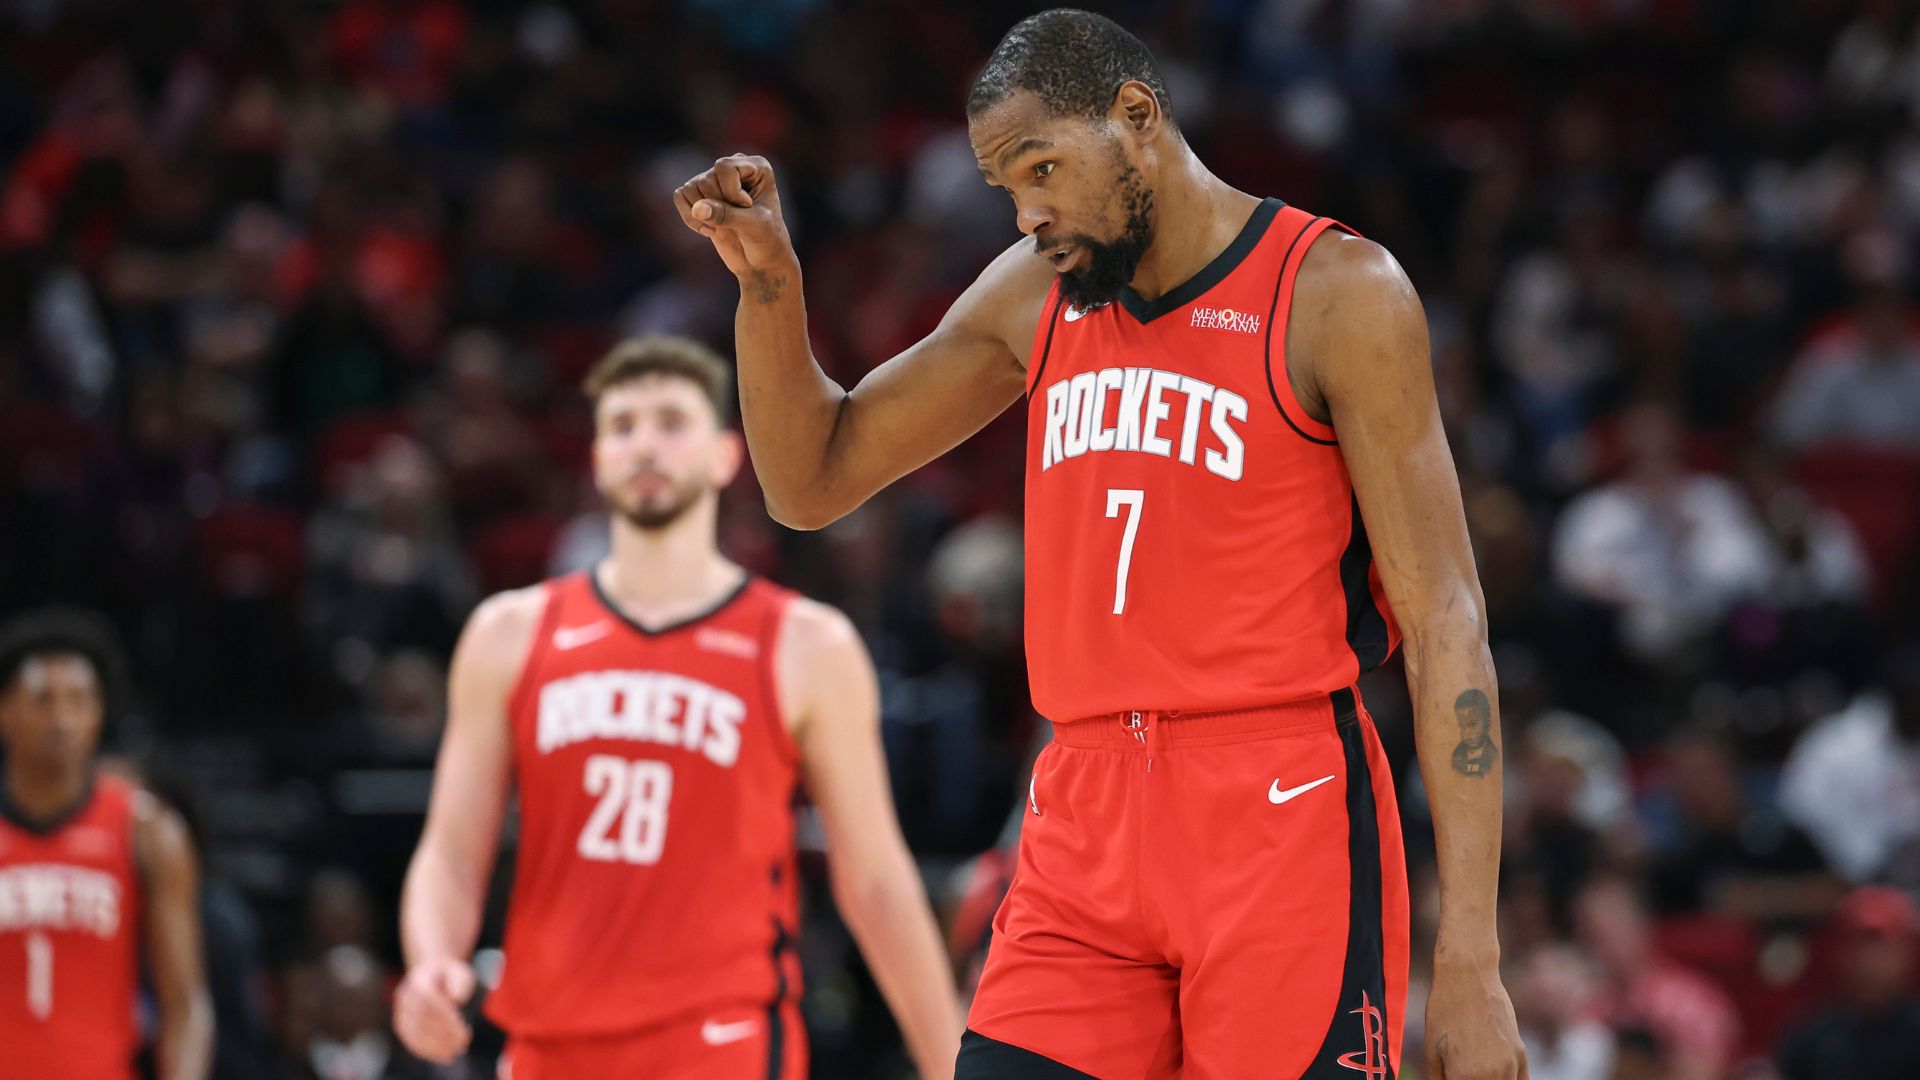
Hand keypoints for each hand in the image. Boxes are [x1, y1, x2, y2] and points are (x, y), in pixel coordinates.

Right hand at [393, 956, 475, 1063]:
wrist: (431, 974)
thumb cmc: (450, 975)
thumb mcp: (460, 971)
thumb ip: (459, 982)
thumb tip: (455, 999)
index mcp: (419, 978)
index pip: (428, 997)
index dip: (444, 1014)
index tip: (462, 1026)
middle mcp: (405, 995)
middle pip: (421, 1017)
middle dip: (444, 1032)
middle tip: (464, 1041)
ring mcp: (401, 1011)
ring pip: (415, 1033)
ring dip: (437, 1045)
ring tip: (457, 1049)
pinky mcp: (402, 1026)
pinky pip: (412, 1041)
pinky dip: (429, 1051)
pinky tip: (446, 1055)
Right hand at [673, 154, 796, 278]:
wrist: (760, 261)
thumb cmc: (767, 240)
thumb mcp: (753, 226)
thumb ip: (726, 215)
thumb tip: (697, 209)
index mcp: (756, 166)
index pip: (725, 167)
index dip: (730, 191)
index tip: (747, 208)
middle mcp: (734, 168)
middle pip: (706, 179)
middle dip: (718, 206)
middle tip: (737, 221)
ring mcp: (715, 180)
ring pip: (691, 188)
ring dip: (703, 215)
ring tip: (722, 228)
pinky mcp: (700, 196)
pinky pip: (680, 196)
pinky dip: (689, 217)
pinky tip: (709, 231)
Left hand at [1426, 953, 1527, 1079]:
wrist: (1468, 976)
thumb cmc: (1443, 1011)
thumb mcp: (1431, 1052)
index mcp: (1465, 1077)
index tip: (1449, 1076)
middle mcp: (1493, 1076)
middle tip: (1461, 1071)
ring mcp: (1511, 1066)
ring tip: (1474, 1070)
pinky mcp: (1521, 1054)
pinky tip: (1497, 1074)